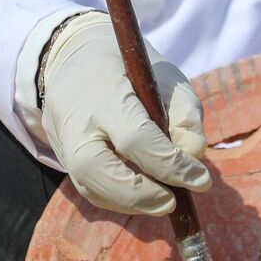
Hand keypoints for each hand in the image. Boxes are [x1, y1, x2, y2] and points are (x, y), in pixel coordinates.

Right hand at [39, 13, 209, 215]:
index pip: (135, 138)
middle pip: (94, 169)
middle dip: (138, 194)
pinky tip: (142, 194)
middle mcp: (75, 117)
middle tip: (172, 201)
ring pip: (86, 184)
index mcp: (104, 89)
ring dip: (128, 202)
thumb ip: (184, 113)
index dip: (170, 165)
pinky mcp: (60, 153)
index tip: (201, 180)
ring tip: (162, 200)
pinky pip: (85, 186)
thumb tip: (193, 155)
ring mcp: (61, 138)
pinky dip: (116, 198)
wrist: (74, 58)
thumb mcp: (166, 76)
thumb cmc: (130, 67)